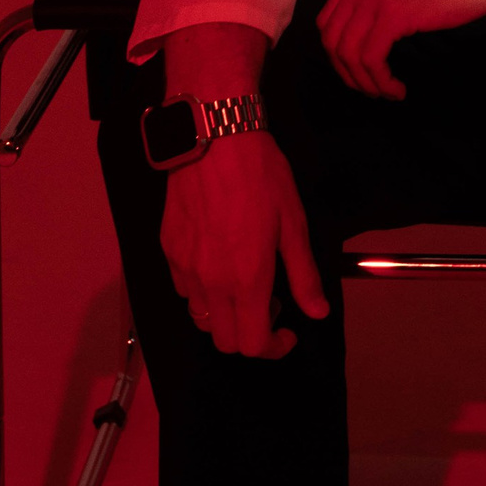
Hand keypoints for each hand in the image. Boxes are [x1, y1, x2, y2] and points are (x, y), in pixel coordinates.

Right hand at [157, 23, 327, 356]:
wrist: (215, 137)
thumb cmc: (258, 174)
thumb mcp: (294, 224)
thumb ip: (303, 275)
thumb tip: (317, 310)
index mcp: (247, 280)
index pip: (252, 345)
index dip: (273, 348)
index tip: (287, 333)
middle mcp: (211, 281)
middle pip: (225, 341)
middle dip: (250, 335)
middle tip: (271, 307)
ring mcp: (185, 267)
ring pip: (201, 317)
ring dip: (225, 316)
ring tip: (244, 286)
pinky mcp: (168, 249)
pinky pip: (183, 288)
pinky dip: (202, 292)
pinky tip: (219, 265)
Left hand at [317, 0, 485, 95]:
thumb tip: (361, 38)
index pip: (328, 19)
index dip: (338, 54)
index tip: (360, 72)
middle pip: (332, 38)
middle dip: (347, 72)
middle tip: (371, 89)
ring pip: (349, 52)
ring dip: (365, 82)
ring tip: (387, 92)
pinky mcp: (395, 12)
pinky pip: (372, 58)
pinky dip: (381, 80)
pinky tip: (397, 87)